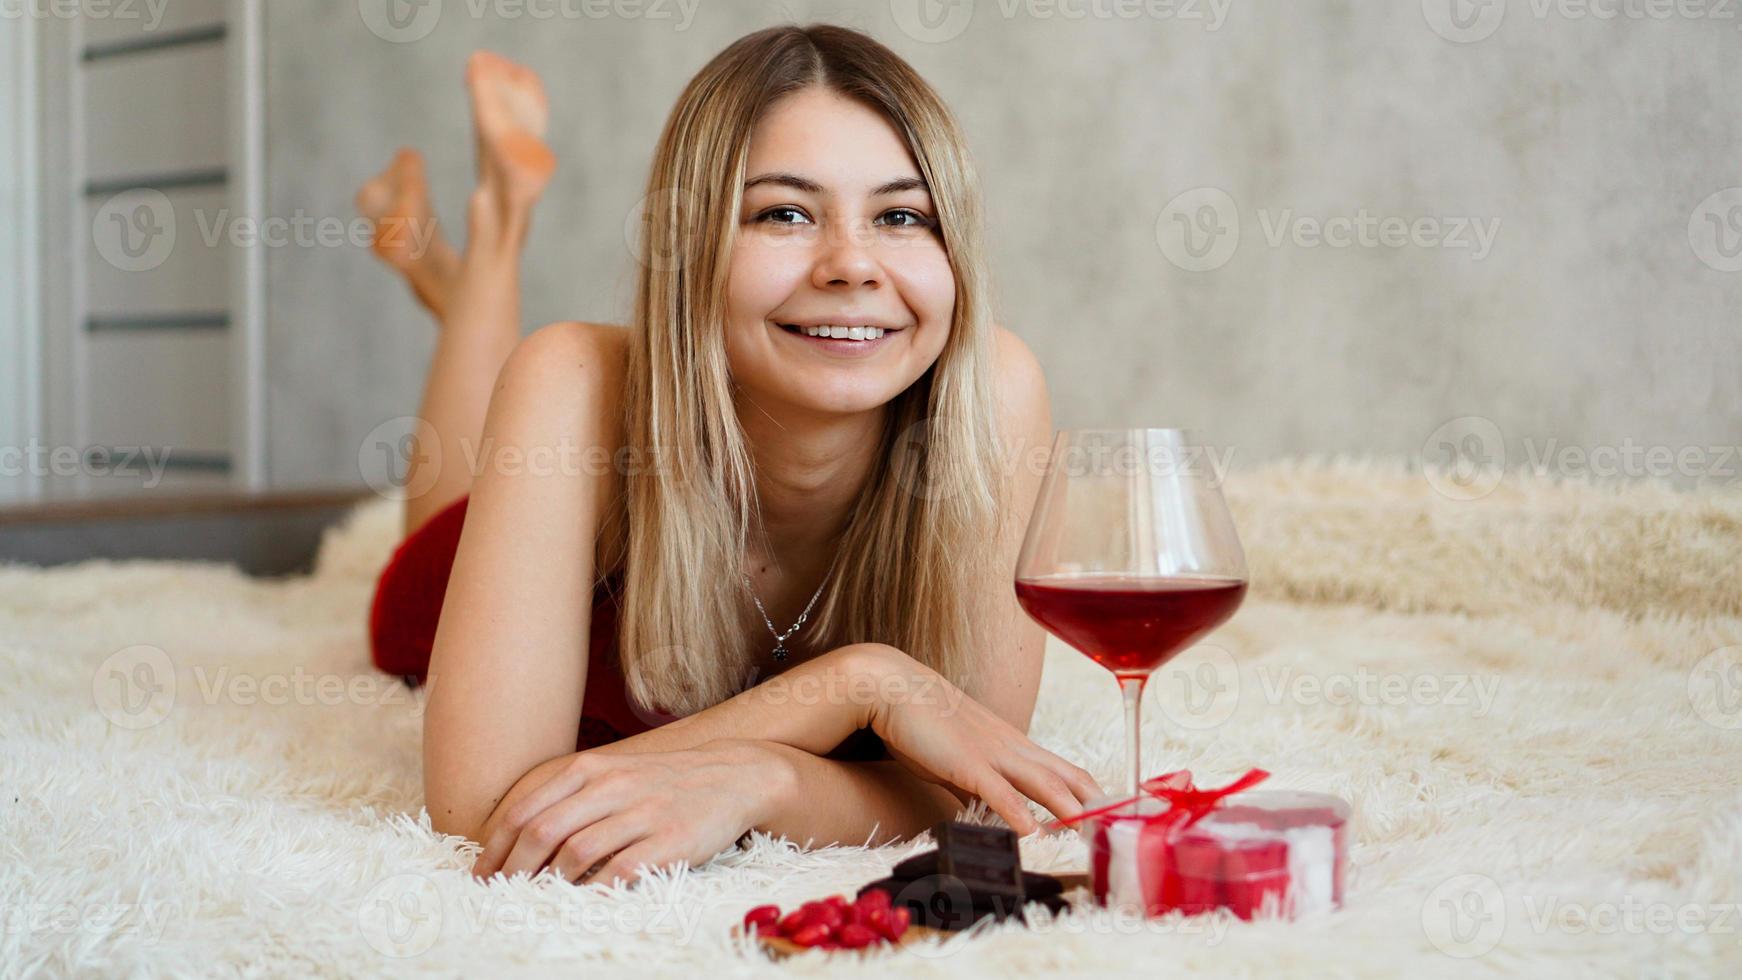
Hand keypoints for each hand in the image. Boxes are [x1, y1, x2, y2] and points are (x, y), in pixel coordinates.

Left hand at [470, 739, 791, 885]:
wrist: (734, 776)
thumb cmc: (664, 781)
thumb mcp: (614, 773)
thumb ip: (571, 796)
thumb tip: (519, 835)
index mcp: (591, 768)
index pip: (525, 810)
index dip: (496, 847)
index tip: (482, 874)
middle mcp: (612, 786)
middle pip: (542, 833)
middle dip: (512, 869)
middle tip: (500, 894)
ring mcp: (641, 813)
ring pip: (576, 853)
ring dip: (548, 883)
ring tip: (535, 900)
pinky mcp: (669, 841)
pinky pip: (620, 872)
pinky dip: (593, 892)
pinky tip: (581, 904)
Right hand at [852, 645, 1102, 834]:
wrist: (892, 686)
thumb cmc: (922, 722)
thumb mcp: (958, 758)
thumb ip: (976, 786)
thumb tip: (987, 813)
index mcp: (1013, 745)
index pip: (1067, 771)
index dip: (1093, 794)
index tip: (1113, 816)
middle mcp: (1012, 748)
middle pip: (1070, 777)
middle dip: (1098, 805)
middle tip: (1123, 830)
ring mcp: (993, 753)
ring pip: (1046, 785)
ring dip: (1074, 813)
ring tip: (1096, 837)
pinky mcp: (967, 763)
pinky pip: (1000, 793)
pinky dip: (1020, 817)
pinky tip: (1033, 836)